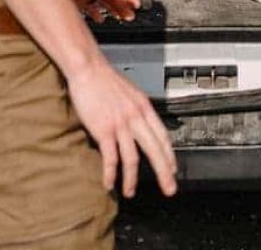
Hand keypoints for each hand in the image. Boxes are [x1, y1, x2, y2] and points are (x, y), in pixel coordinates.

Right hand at [68, 55, 178, 197]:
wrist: (88, 68)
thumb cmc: (105, 79)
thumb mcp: (130, 92)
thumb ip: (137, 109)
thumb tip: (141, 125)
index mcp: (144, 107)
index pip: (162, 135)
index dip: (169, 155)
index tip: (173, 169)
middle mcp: (136, 116)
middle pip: (154, 149)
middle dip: (163, 172)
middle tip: (169, 188)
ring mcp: (120, 124)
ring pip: (132, 158)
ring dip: (132, 179)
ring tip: (130, 192)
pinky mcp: (103, 129)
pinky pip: (110, 157)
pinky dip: (110, 174)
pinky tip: (109, 184)